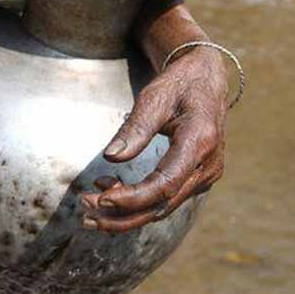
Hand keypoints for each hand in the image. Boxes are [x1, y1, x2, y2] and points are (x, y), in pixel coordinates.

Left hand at [82, 47, 227, 231]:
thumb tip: (111, 157)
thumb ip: (135, 128)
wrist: (206, 78)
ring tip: (91, 205)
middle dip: (123, 215)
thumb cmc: (179, 83)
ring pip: (164, 208)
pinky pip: (167, 198)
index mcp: (200, 142)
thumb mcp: (155, 97)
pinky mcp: (197, 177)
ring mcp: (205, 175)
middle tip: (87, 213)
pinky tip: (110, 189)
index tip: (101, 200)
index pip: (165, 185)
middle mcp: (208, 166)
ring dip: (127, 213)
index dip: (132, 198)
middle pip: (163, 205)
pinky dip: (139, 200)